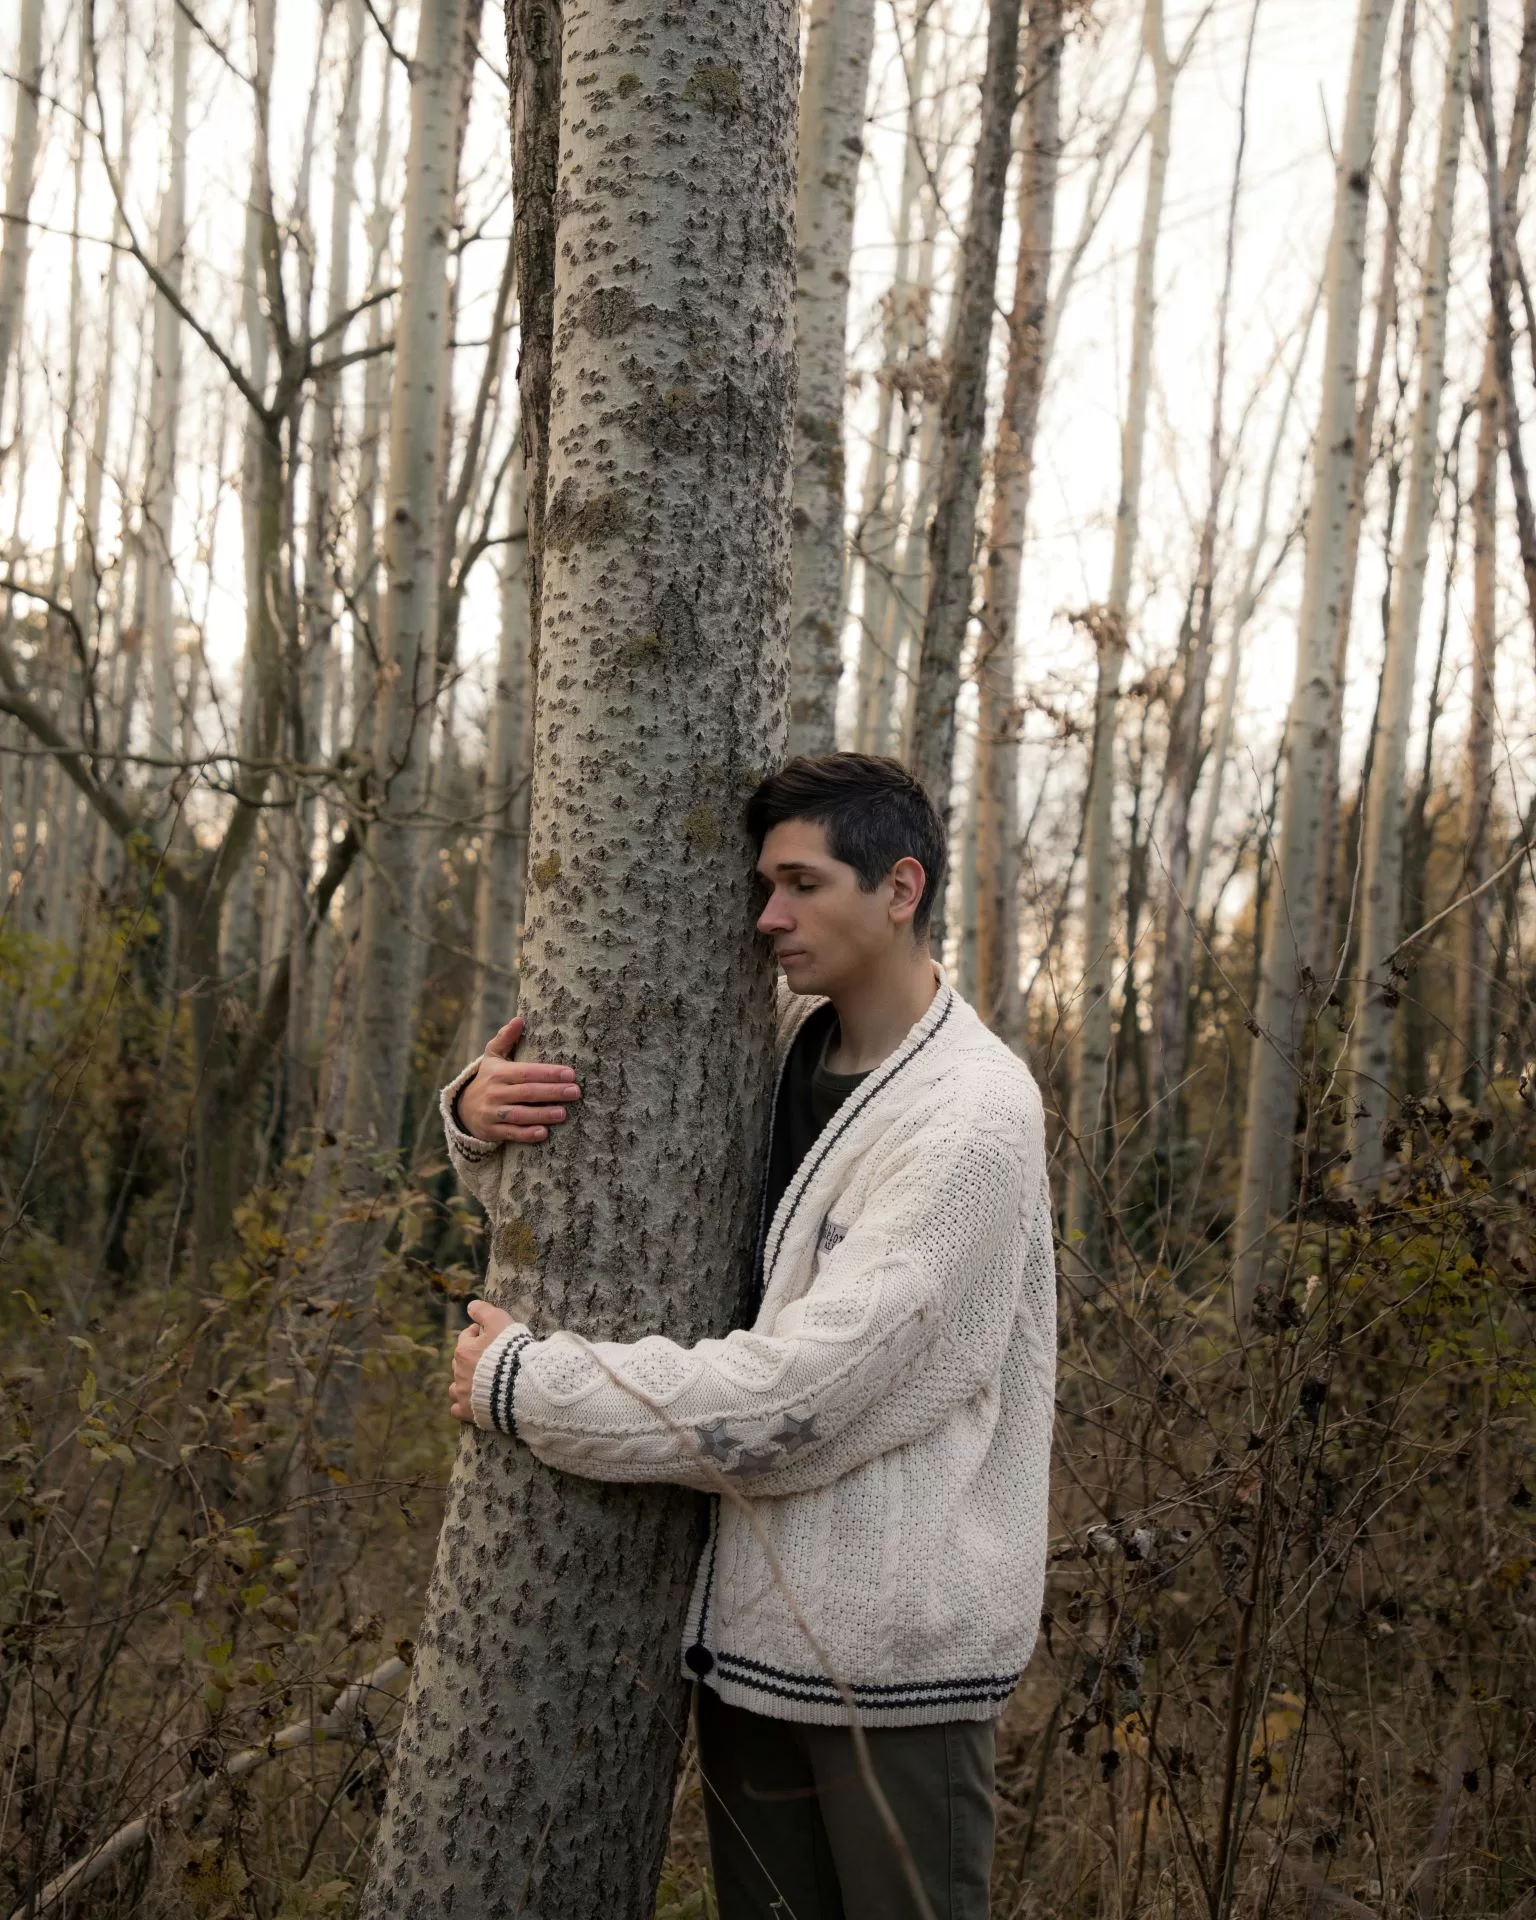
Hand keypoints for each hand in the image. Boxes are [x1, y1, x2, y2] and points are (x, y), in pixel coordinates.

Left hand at [450, 1300, 514, 1422]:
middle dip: (471, 1357)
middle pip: (460, 1361)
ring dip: (463, 1382)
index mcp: (464, 1351)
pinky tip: (472, 1402)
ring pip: (455, 1386)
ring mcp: (463, 1394)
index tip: (490, 1334)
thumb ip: (484, 1311)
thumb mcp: (500, 1322)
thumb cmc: (512, 1352)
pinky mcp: (469, 1412)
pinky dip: (462, 1405)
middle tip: (488, 1357)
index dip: (478, 1333)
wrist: (521, 1386)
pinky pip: (457, 1409)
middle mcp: (459, 1372)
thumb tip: (470, 1305)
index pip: (466, 1336)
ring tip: (478, 1381)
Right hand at [455, 1015, 580, 1144]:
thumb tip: (520, 1019)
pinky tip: (544, 1133)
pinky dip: (526, 1134)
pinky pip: (511, 1133)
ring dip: (542, 1114)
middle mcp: (495, 1092)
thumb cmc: (488, 1078)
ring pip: (520, 1114)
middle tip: (575, 1092)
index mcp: (499, 1073)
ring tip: (563, 1113)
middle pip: (527, 1093)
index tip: (570, 1074)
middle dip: (552, 1092)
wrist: (464, 1108)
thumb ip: (505, 1038)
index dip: (548, 1073)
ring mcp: (493, 1113)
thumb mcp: (493, 1057)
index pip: (526, 1072)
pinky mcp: (492, 1131)